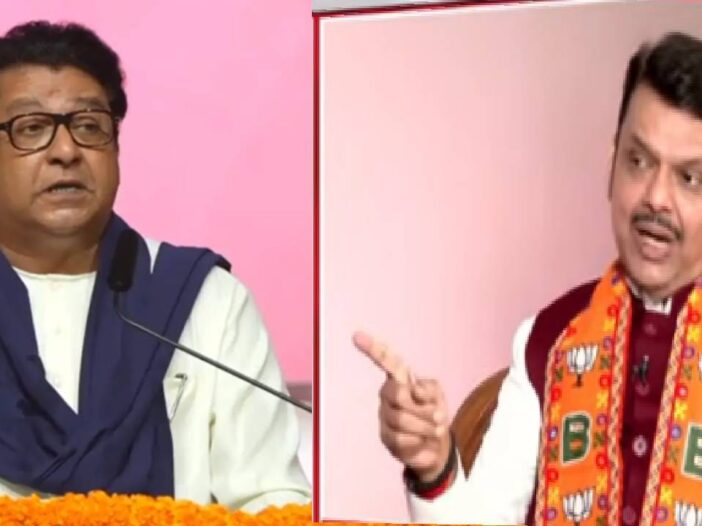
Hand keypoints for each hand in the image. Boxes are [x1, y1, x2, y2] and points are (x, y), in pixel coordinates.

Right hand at [353, 331, 451, 481]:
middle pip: (397, 395)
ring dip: (426, 427)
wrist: (437, 445)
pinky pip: (401, 438)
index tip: (356, 336)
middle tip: (440, 416)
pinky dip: (419, 440)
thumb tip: (413, 393)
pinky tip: (423, 440)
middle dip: (423, 409)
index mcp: (400, 379)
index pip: (386, 360)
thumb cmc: (435, 413)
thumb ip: (427, 390)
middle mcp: (387, 394)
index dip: (372, 349)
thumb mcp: (438, 395)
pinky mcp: (385, 436)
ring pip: (401, 419)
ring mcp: (384, 415)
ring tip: (437, 430)